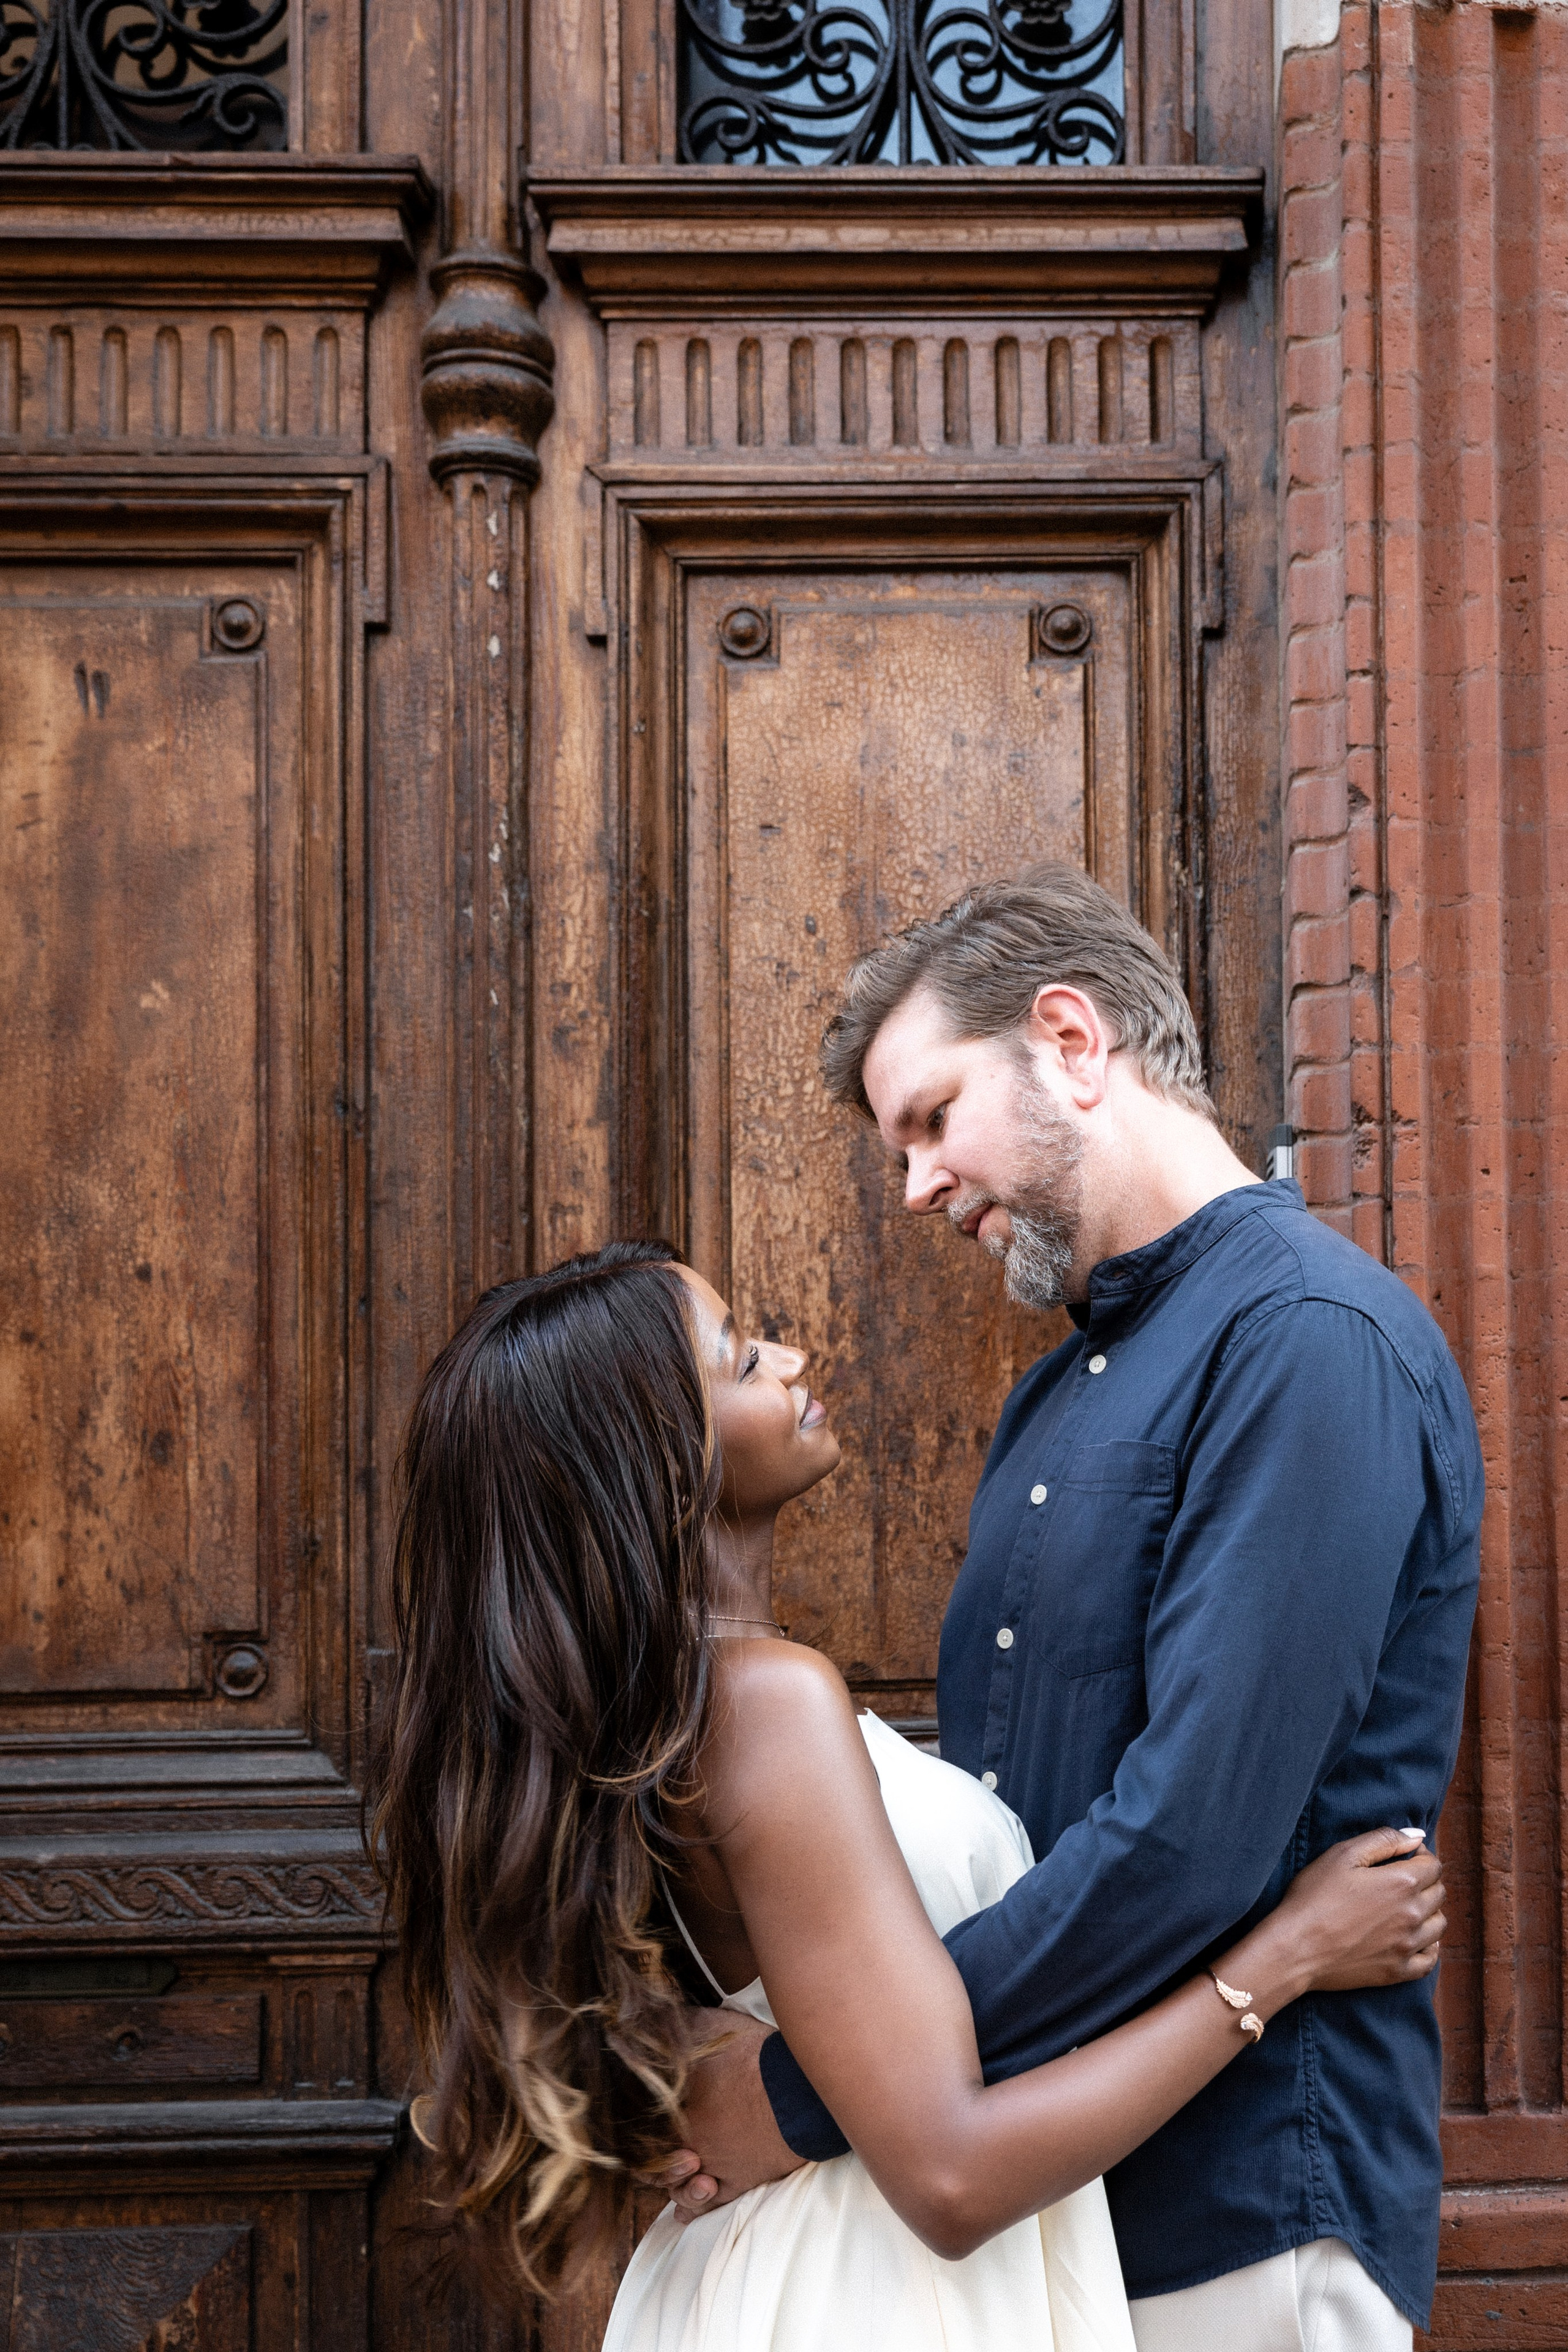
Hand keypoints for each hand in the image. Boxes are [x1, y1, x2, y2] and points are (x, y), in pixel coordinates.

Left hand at [640, 2010, 805, 2221]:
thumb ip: (674, 2023)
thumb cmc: (751, 2057)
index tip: (633, 2118)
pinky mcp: (738, 2181)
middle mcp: (687, 2142)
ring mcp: (712, 2166)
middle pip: (654, 2160)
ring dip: (676, 2183)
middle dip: (653, 2156)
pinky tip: (684, 2211)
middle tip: (668, 2141)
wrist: (794, 2092)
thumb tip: (643, 2016)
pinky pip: (709, 2203)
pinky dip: (695, 2208)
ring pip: (679, 2187)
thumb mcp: (707, 2026)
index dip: (633, 2125)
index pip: (638, 2126)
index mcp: (673, 2108)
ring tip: (689, 2166)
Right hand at [1245, 1825, 1444, 2000]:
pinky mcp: (1398, 1971)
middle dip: (1426, 1880)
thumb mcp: (1342, 1854)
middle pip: (1439, 1893)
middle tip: (1401, 1878)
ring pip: (1439, 1925)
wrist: (1296, 1948)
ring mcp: (1408, 1947)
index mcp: (1402, 1884)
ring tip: (1405, 1906)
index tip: (1405, 1856)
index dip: (1421, 1856)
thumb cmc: (1314, 1896)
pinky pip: (1430, 1959)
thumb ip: (1383, 1839)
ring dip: (1429, 1911)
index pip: (1433, 1866)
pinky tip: (1414, 1937)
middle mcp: (1413, 1916)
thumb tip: (1417, 1836)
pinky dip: (1429, 1946)